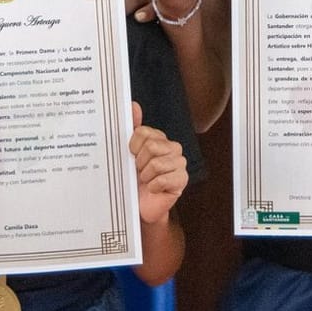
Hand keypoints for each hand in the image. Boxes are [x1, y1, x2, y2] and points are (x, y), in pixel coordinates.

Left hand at [129, 102, 189, 225]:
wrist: (141, 205)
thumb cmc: (134, 179)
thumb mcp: (129, 153)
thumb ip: (132, 128)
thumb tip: (133, 105)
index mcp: (159, 138)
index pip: (142, 133)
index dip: (132, 147)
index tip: (132, 157)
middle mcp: (173, 147)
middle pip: (150, 146)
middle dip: (139, 163)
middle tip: (140, 171)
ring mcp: (180, 163)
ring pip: (155, 164)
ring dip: (145, 176)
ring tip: (147, 180)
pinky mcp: (182, 179)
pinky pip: (162, 179)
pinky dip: (153, 186)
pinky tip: (154, 189)